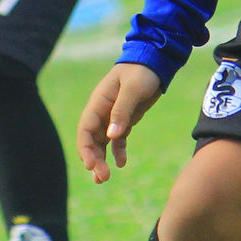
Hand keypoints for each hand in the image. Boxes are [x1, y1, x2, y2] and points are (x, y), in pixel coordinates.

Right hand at [77, 63, 163, 183]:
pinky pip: (117, 140)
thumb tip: (111, 136)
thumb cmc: (142, 72)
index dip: (85, 149)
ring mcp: (112, 117)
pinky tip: (122, 164)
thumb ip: (122, 111)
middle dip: (94, 159)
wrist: (154, 62)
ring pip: (102, 143)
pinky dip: (118, 152)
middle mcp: (102, 112)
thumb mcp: (133, 89)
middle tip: (102, 178)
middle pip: (92, 140)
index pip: (85, 129)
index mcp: (99, 103)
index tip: (90, 166)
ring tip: (104, 178)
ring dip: (102, 160)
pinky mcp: (125, 120)